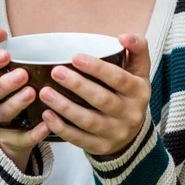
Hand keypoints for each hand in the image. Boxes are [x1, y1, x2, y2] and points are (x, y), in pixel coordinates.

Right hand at [0, 26, 50, 157]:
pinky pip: (20, 139)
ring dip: (17, 104)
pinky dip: (33, 133)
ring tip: (33, 93)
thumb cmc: (6, 85)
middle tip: (24, 74)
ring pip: (2, 115)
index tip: (6, 54)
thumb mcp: (1, 64)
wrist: (10, 123)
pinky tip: (46, 123)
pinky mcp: (9, 140)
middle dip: (6, 84)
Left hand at [38, 33, 150, 155]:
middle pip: (102, 100)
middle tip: (55, 72)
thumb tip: (124, 37)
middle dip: (77, 85)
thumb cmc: (129, 90)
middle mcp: (130, 114)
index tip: (75, 57)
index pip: (119, 79)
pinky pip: (80, 140)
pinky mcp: (101, 147)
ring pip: (88, 121)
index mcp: (139, 91)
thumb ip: (137, 47)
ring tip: (45, 92)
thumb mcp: (139, 70)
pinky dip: (62, 128)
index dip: (97, 68)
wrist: (133, 130)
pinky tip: (47, 115)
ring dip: (65, 107)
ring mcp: (116, 133)